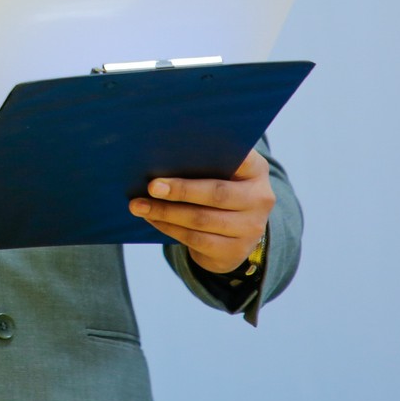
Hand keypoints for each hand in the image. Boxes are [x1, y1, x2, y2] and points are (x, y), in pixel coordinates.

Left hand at [129, 149, 273, 273]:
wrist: (235, 233)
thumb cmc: (218, 188)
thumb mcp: (221, 171)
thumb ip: (204, 160)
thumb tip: (160, 153)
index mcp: (256, 170)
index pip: (240, 156)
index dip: (214, 152)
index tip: (182, 149)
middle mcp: (260, 199)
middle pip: (217, 194)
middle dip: (180, 190)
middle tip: (151, 186)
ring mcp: (251, 228)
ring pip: (202, 220)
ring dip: (166, 213)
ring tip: (139, 205)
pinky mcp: (235, 251)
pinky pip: (196, 240)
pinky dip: (169, 228)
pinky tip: (152, 219)